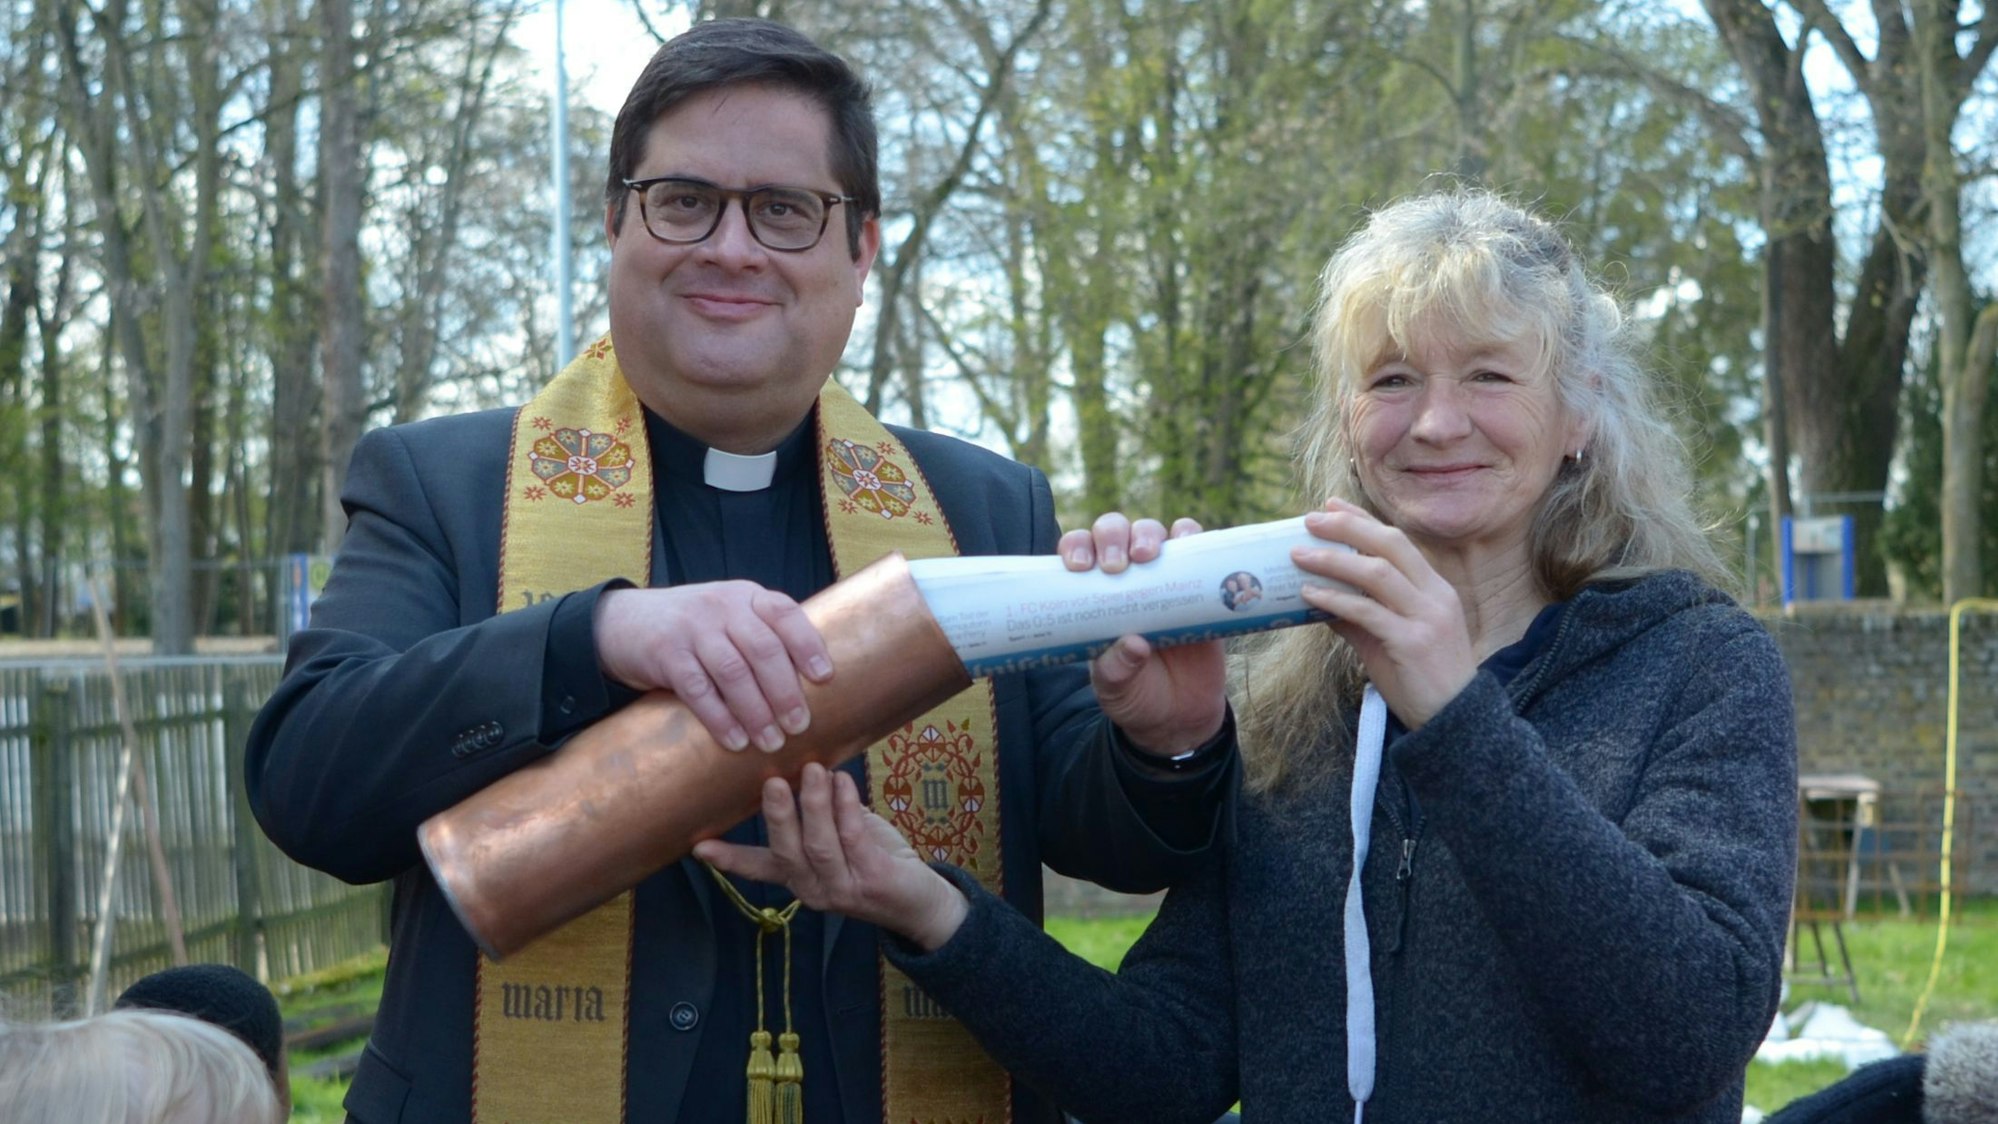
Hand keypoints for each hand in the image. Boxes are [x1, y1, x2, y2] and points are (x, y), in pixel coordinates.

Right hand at [593, 582, 831, 752]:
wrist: (625, 622)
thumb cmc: (695, 629)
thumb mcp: (730, 618)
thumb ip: (764, 638)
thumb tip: (814, 688)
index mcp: (747, 597)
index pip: (785, 613)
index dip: (808, 644)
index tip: (825, 678)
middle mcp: (722, 606)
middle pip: (763, 648)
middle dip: (785, 690)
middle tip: (800, 726)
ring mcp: (692, 628)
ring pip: (732, 671)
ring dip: (756, 711)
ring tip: (772, 741)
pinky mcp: (665, 652)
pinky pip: (697, 689)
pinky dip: (719, 718)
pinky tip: (736, 740)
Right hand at [693, 764, 968, 950]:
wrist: (919, 902)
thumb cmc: (875, 860)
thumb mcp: (839, 838)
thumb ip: (818, 814)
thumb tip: (799, 767)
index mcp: (798, 878)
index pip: (757, 869)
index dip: (729, 858)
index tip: (698, 845)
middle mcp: (812, 888)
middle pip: (786, 853)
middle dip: (778, 816)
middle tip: (771, 781)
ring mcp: (841, 888)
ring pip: (819, 846)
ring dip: (814, 805)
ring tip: (813, 770)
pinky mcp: (872, 880)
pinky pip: (854, 839)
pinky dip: (846, 808)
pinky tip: (844, 782)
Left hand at [1057, 513, 1227, 755]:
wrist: (1181, 717)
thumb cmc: (1135, 696)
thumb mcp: (1115, 690)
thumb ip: (1116, 671)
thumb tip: (1133, 644)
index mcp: (1094, 596)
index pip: (1078, 555)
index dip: (1075, 548)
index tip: (1079, 567)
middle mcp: (1127, 578)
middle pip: (1115, 533)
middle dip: (1113, 537)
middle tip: (1116, 566)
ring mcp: (1163, 578)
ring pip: (1153, 533)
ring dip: (1149, 533)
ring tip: (1148, 555)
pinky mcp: (1199, 586)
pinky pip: (1196, 549)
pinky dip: (1192, 536)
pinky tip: (1189, 542)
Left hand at [1291, 498, 1476, 726]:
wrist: (1454, 723)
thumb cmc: (1420, 680)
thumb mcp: (1389, 640)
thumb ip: (1359, 617)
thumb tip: (1318, 597)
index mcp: (1435, 589)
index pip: (1398, 543)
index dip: (1363, 521)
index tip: (1332, 506)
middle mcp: (1436, 596)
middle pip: (1391, 545)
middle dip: (1348, 527)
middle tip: (1311, 519)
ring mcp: (1427, 618)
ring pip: (1378, 573)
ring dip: (1334, 560)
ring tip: (1298, 555)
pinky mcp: (1413, 643)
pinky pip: (1368, 612)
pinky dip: (1336, 599)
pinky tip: (1310, 594)